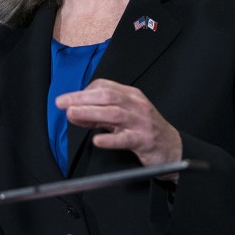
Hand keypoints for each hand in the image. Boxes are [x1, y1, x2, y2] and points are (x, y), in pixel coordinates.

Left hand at [57, 78, 181, 177]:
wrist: (173, 148)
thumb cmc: (144, 130)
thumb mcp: (123, 118)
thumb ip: (99, 115)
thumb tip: (73, 112)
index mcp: (131, 95)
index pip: (105, 86)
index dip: (84, 92)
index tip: (68, 100)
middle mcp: (136, 105)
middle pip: (107, 96)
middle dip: (82, 98)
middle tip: (62, 103)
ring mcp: (142, 122)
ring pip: (114, 114)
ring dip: (91, 113)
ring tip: (72, 115)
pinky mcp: (145, 140)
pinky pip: (126, 139)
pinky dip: (111, 139)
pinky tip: (97, 140)